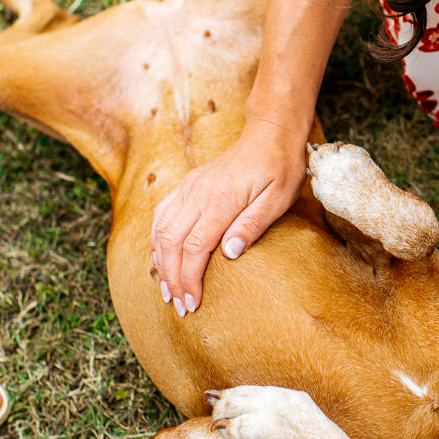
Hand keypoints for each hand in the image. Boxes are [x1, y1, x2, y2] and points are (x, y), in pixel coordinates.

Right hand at [150, 121, 306, 316]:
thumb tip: (230, 254)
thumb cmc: (280, 167)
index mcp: (222, 198)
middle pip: (172, 242)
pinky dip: (157, 240)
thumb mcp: (279, 198)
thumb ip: (253, 225)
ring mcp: (190, 187)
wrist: (270, 133)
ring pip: (161, 229)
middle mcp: (199, 193)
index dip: (190, 278)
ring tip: (168, 290)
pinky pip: (162, 215)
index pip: (196, 246)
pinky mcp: (188, 185)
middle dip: (172, 278)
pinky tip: (162, 259)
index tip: (192, 302)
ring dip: (161, 262)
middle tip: (179, 305)